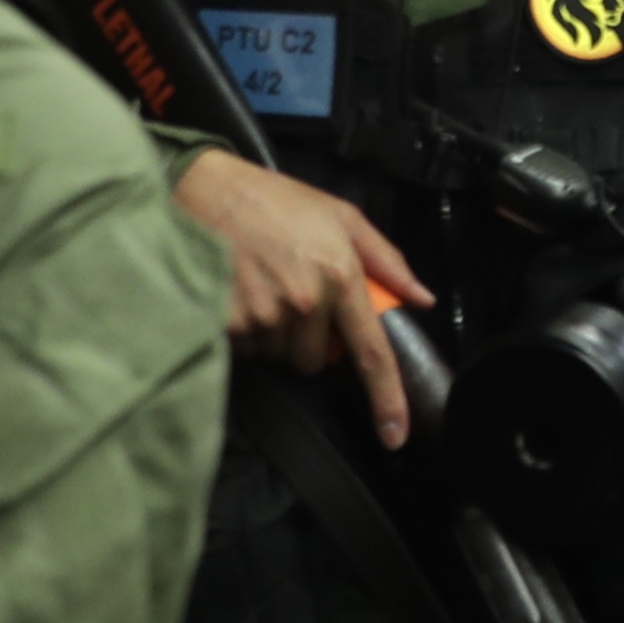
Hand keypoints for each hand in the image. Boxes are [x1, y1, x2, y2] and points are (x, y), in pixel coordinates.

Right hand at [176, 148, 430, 445]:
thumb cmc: (274, 199)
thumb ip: (385, 260)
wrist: (201, 186)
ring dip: (275, 334)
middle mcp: (304, 302)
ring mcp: (263, 315)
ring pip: (279, 357)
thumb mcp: (340, 215)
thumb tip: (422, 298)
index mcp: (340, 275)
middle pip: (314, 360)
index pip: (371, 353)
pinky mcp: (226, 323)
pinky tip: (238, 291)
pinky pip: (247, 349)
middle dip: (308, 339)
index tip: (396, 435)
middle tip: (291, 294)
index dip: (387, 399)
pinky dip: (245, 330)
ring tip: (261, 285)